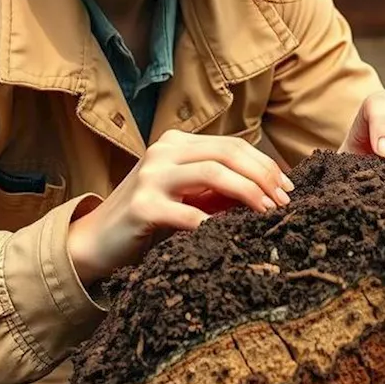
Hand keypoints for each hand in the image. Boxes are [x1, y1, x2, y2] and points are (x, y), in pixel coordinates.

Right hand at [66, 129, 293, 284]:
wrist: (97, 240)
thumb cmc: (150, 218)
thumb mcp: (188, 195)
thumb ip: (220, 187)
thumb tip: (271, 190)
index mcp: (176, 143)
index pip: (232, 145)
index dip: (265, 164)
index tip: (288, 187)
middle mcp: (163, 151)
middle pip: (227, 154)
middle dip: (263, 176)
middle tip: (284, 200)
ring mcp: (151, 176)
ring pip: (213, 173)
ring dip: (248, 192)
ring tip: (267, 212)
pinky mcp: (142, 206)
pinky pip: (188, 213)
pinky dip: (214, 223)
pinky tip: (230, 233)